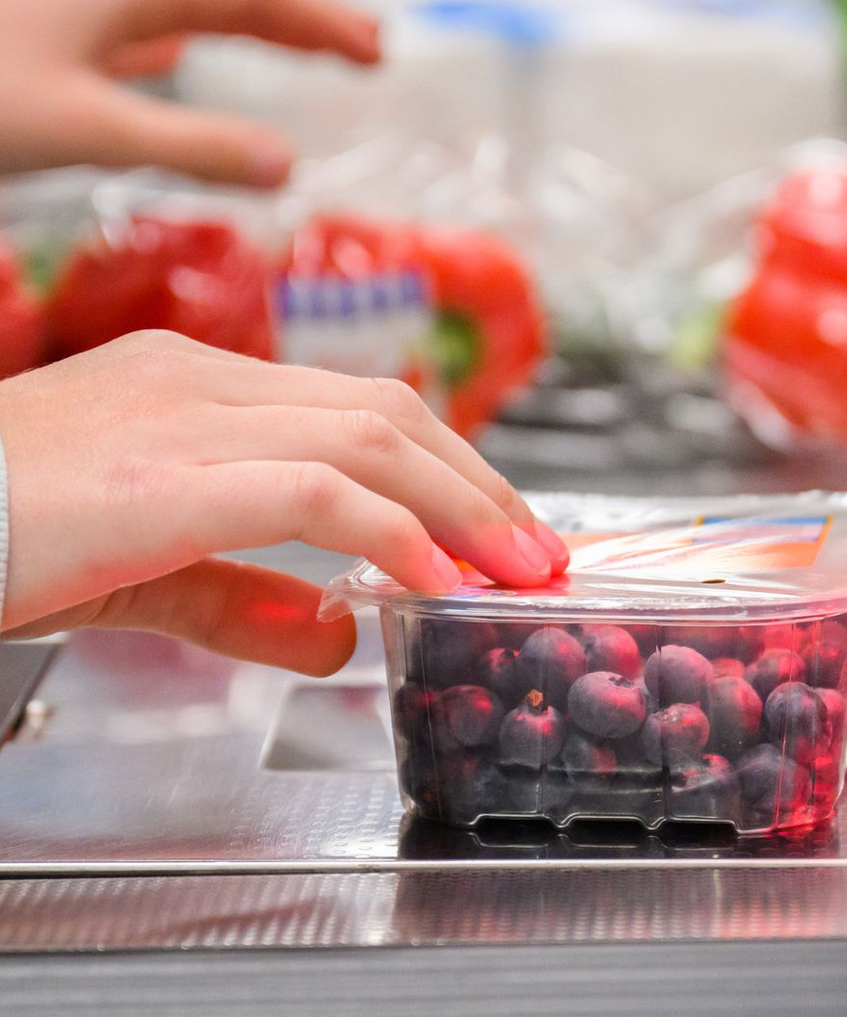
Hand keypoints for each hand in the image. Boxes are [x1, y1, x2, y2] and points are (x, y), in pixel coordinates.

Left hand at [0, 0, 380, 185]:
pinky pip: (148, 33)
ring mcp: (87, 15)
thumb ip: (189, 147)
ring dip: (257, 26)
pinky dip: (191, 43)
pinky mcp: (63, 46)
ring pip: (193, 7)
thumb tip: (291, 166)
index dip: (317, 19)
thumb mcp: (89, 132)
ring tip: (311, 50)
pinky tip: (184, 58)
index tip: (377, 53)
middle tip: (370, 51)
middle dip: (303, 17)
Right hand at [0, 331, 569, 674]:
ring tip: (516, 568)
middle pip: (388, 413)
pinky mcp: (161, 475)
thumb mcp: (141, 570)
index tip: (498, 526)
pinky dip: (389, 532)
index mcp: (200, 389)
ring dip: (461, 507)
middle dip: (478, 485)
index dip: (449, 468)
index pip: (363, 410)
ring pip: (370, 440)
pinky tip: (434, 577)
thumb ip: (240, 596)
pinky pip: (313, 490)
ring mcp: (183, 417)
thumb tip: (336, 632)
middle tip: (536, 551)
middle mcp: (203, 384)